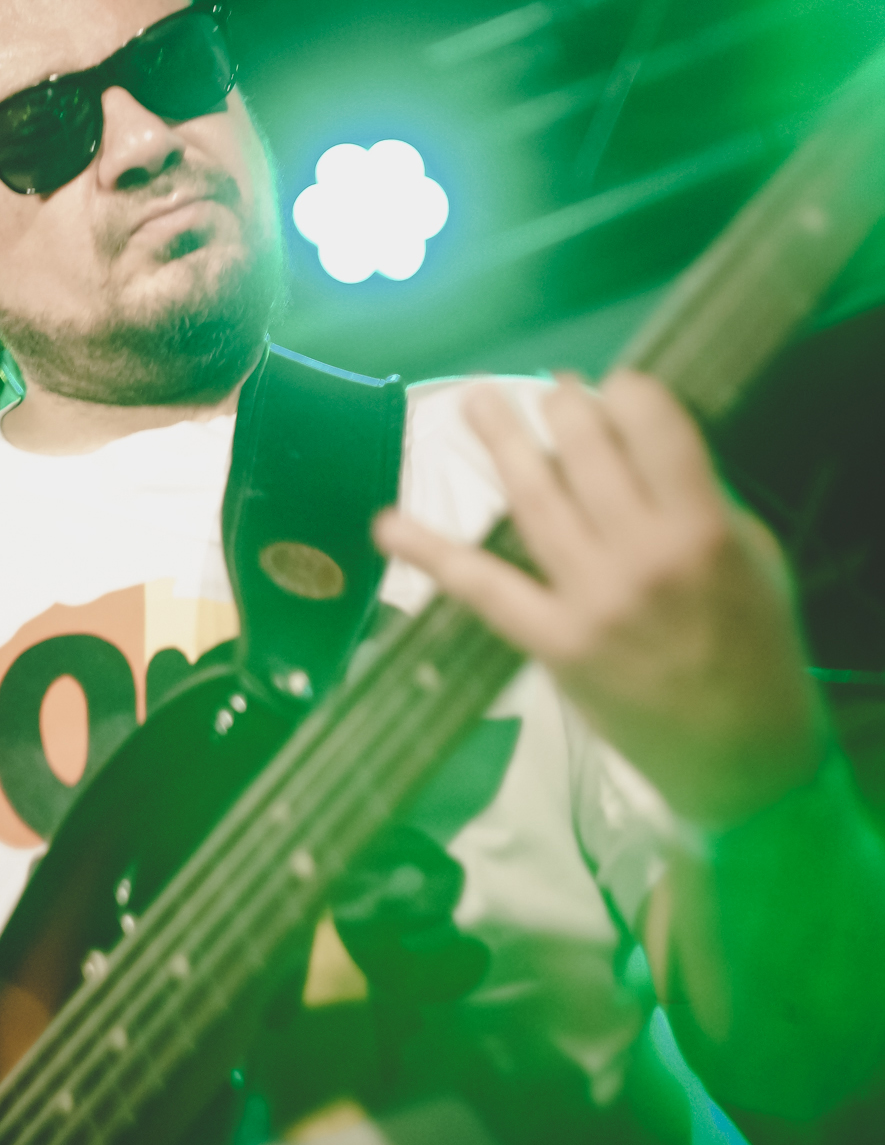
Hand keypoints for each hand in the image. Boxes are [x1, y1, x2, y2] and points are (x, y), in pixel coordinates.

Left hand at [375, 370, 825, 825]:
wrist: (742, 754)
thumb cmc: (757, 644)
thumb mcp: (753, 556)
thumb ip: (700, 497)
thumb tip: (634, 439)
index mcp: (702, 528)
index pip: (652, 426)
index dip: (627, 392)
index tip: (617, 389)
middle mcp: (640, 557)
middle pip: (584, 453)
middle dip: (564, 408)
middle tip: (554, 393)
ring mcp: (588, 600)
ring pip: (532, 500)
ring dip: (499, 442)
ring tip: (476, 401)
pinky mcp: (550, 642)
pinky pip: (482, 588)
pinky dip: (432, 554)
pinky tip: (388, 526)